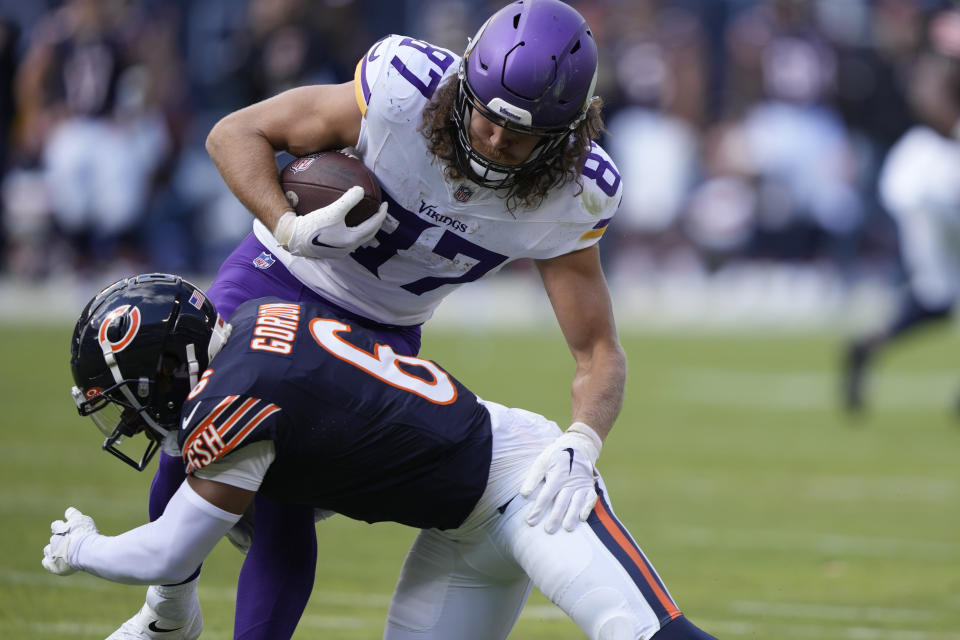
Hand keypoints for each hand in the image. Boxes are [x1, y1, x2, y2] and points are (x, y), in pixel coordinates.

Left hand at [42, 507, 97, 574]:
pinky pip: (46, 562)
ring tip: (64, 554)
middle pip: (53, 539)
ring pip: (48, 550)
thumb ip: (73, 515)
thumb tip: (68, 510)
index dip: (60, 527)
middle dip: (59, 540)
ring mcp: (52, 552)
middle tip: (69, 543)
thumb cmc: (85, 534)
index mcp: (60, 528)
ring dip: (53, 551)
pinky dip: (50, 562)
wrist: (83, 550)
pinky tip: (57, 562)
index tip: (65, 529)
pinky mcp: (52, 565)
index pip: (55, 525)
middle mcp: (54, 539)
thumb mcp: (83, 520)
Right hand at [273, 186, 387, 258]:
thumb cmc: (312, 225)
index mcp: (352, 239)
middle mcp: (347, 248)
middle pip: (368, 234)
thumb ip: (349, 200)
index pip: (373, 226)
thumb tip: (361, 189)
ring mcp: (338, 251)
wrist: (292, 238)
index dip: (381, 214)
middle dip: (375, 222)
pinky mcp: (329, 250)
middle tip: (378, 211)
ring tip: (364, 217)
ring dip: (363, 227)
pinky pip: (345, 238)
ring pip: (356, 238)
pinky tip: (343, 222)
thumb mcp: (332, 211)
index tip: (385, 204)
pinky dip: (350, 230)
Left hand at [519, 422, 601, 532]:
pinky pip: (591, 498)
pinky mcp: (589, 487)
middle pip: (561, 501)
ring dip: (572, 515)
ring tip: (567, 528)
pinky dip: (588, 508)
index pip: (546, 495)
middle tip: (548, 530)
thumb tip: (524, 494)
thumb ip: (533, 478)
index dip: (538, 508)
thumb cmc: (555, 456)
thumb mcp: (542, 462)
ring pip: (576, 502)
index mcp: (557, 475)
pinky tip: (583, 518)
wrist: (577, 446)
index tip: (530, 521)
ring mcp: (581, 485)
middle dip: (555, 516)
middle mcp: (570, 481)